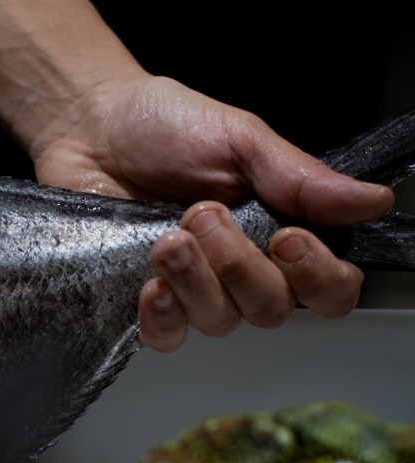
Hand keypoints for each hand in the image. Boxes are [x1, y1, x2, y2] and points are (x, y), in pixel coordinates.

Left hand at [30, 76, 394, 350]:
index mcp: (277, 232)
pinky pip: (166, 338)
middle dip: (238, 265)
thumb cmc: (164, 125)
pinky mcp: (144, 301)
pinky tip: (150, 287)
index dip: (317, 277)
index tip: (287, 240)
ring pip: (219, 322)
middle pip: (270, 310)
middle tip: (202, 213)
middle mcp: (240, 269)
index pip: (327, 288)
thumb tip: (370, 200)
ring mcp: (192, 289)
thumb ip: (299, 178)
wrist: (91, 126)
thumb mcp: (240, 138)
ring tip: (167, 238)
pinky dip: (162, 318)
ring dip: (196, 282)